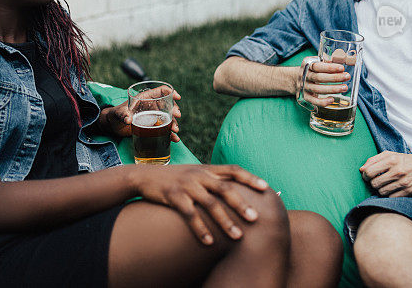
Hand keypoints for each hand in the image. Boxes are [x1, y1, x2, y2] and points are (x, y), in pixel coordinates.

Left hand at [99, 89, 181, 141]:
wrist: (114, 126)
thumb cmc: (115, 115)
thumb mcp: (118, 113)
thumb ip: (123, 114)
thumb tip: (128, 119)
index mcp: (145, 98)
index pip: (160, 91)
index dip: (170, 92)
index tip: (177, 97)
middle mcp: (151, 106)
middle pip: (167, 105)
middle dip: (174, 110)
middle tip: (177, 116)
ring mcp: (153, 117)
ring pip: (167, 118)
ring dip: (173, 123)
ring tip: (175, 130)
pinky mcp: (152, 127)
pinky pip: (164, 129)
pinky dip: (169, 134)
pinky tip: (174, 139)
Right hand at [131, 164, 269, 244]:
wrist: (145, 176)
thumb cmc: (176, 178)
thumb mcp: (195, 173)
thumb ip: (213, 178)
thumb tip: (236, 188)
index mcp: (207, 169)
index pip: (233, 170)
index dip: (250, 178)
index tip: (266, 187)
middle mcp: (199, 175)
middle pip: (225, 188)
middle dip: (242, 204)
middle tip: (255, 218)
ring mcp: (186, 185)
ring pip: (210, 204)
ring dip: (225, 221)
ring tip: (237, 236)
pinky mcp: (173, 196)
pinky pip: (190, 214)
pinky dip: (200, 229)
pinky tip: (209, 241)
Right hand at [297, 60, 350, 106]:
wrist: (294, 79)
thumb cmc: (311, 70)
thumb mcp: (315, 62)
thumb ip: (326, 61)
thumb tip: (342, 58)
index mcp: (307, 65)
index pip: (318, 66)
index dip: (330, 67)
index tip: (342, 68)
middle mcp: (304, 76)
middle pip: (319, 78)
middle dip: (334, 78)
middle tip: (347, 77)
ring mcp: (304, 87)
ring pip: (317, 89)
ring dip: (332, 89)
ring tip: (344, 87)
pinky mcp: (305, 97)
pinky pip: (313, 101)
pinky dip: (322, 102)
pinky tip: (332, 100)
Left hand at [359, 151, 411, 196]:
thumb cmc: (405, 160)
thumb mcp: (389, 154)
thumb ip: (373, 160)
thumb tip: (361, 169)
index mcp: (392, 160)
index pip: (369, 171)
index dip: (365, 175)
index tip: (367, 175)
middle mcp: (397, 171)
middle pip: (374, 183)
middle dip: (372, 182)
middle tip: (376, 180)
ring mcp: (403, 182)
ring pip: (381, 192)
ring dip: (380, 189)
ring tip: (384, 184)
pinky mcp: (408, 191)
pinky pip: (390, 197)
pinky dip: (388, 194)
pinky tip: (391, 188)